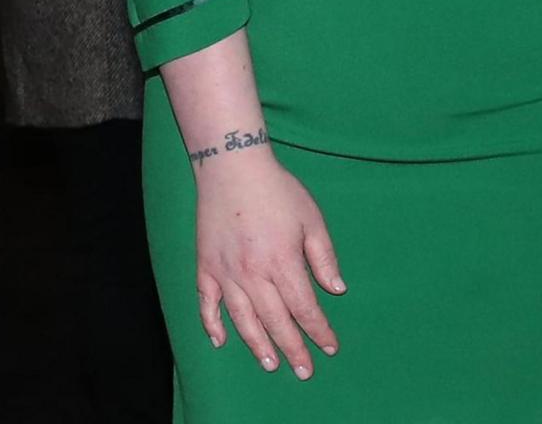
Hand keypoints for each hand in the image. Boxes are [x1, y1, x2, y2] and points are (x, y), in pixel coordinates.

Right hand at [193, 149, 345, 379]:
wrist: (233, 171)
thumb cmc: (279, 192)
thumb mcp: (313, 219)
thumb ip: (323, 257)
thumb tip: (336, 289)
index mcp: (282, 263)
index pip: (304, 308)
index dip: (318, 330)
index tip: (330, 347)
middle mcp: (253, 275)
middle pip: (275, 321)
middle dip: (293, 348)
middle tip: (304, 371)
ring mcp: (225, 274)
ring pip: (243, 320)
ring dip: (258, 345)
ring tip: (271, 364)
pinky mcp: (205, 268)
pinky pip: (207, 304)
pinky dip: (212, 325)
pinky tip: (220, 342)